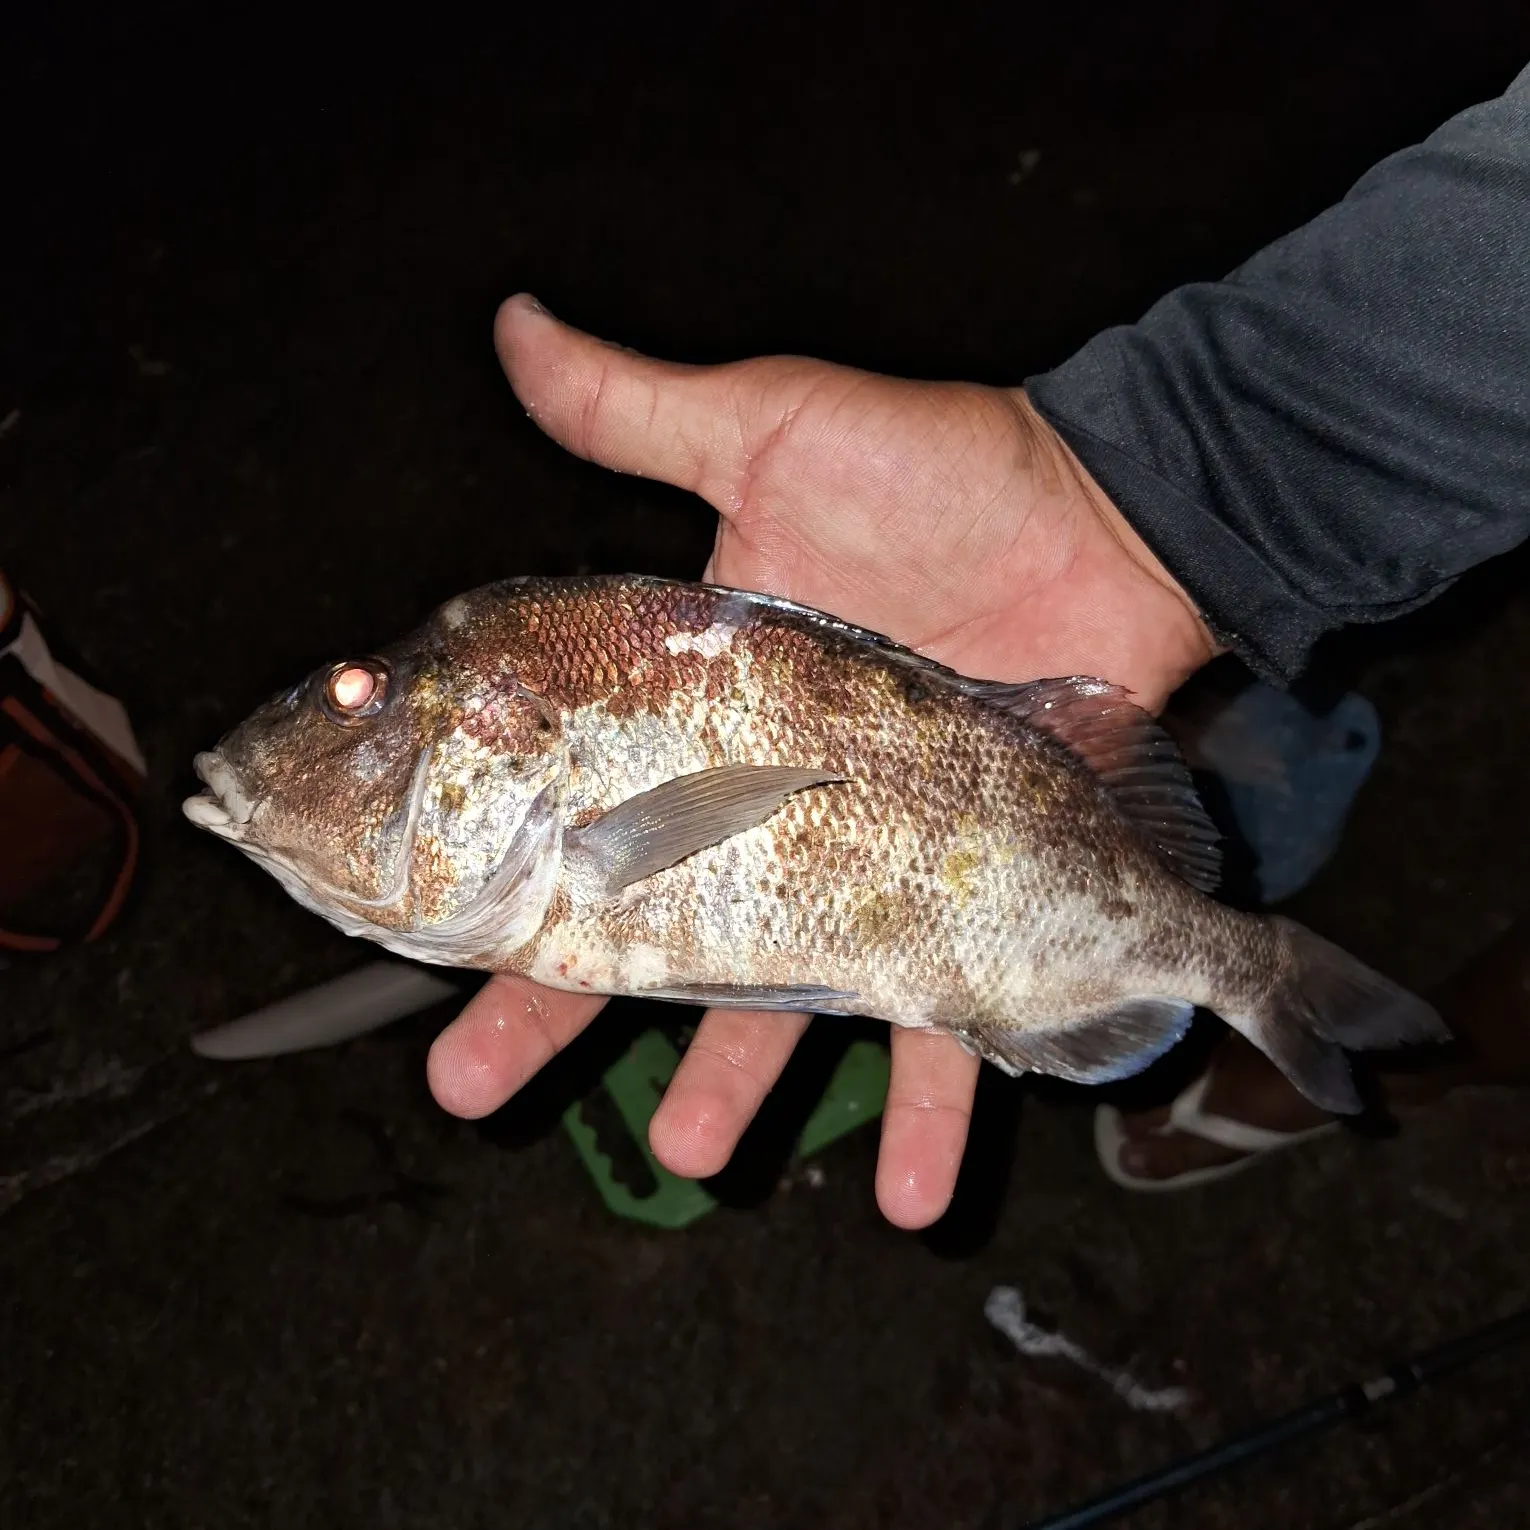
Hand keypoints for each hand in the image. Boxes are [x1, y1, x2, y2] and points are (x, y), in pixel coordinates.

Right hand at [426, 294, 1215, 1227]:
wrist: (1107, 511)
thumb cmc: (937, 472)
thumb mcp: (773, 430)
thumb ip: (638, 406)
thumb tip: (512, 322)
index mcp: (702, 719)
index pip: (578, 809)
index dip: (501, 879)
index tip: (423, 942)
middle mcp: (772, 809)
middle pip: (654, 931)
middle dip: (569, 1015)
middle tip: (477, 1089)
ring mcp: (876, 866)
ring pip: (788, 1000)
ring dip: (735, 1083)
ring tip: (690, 1156)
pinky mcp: (980, 900)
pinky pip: (953, 1024)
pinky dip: (933, 1109)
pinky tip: (898, 1197)